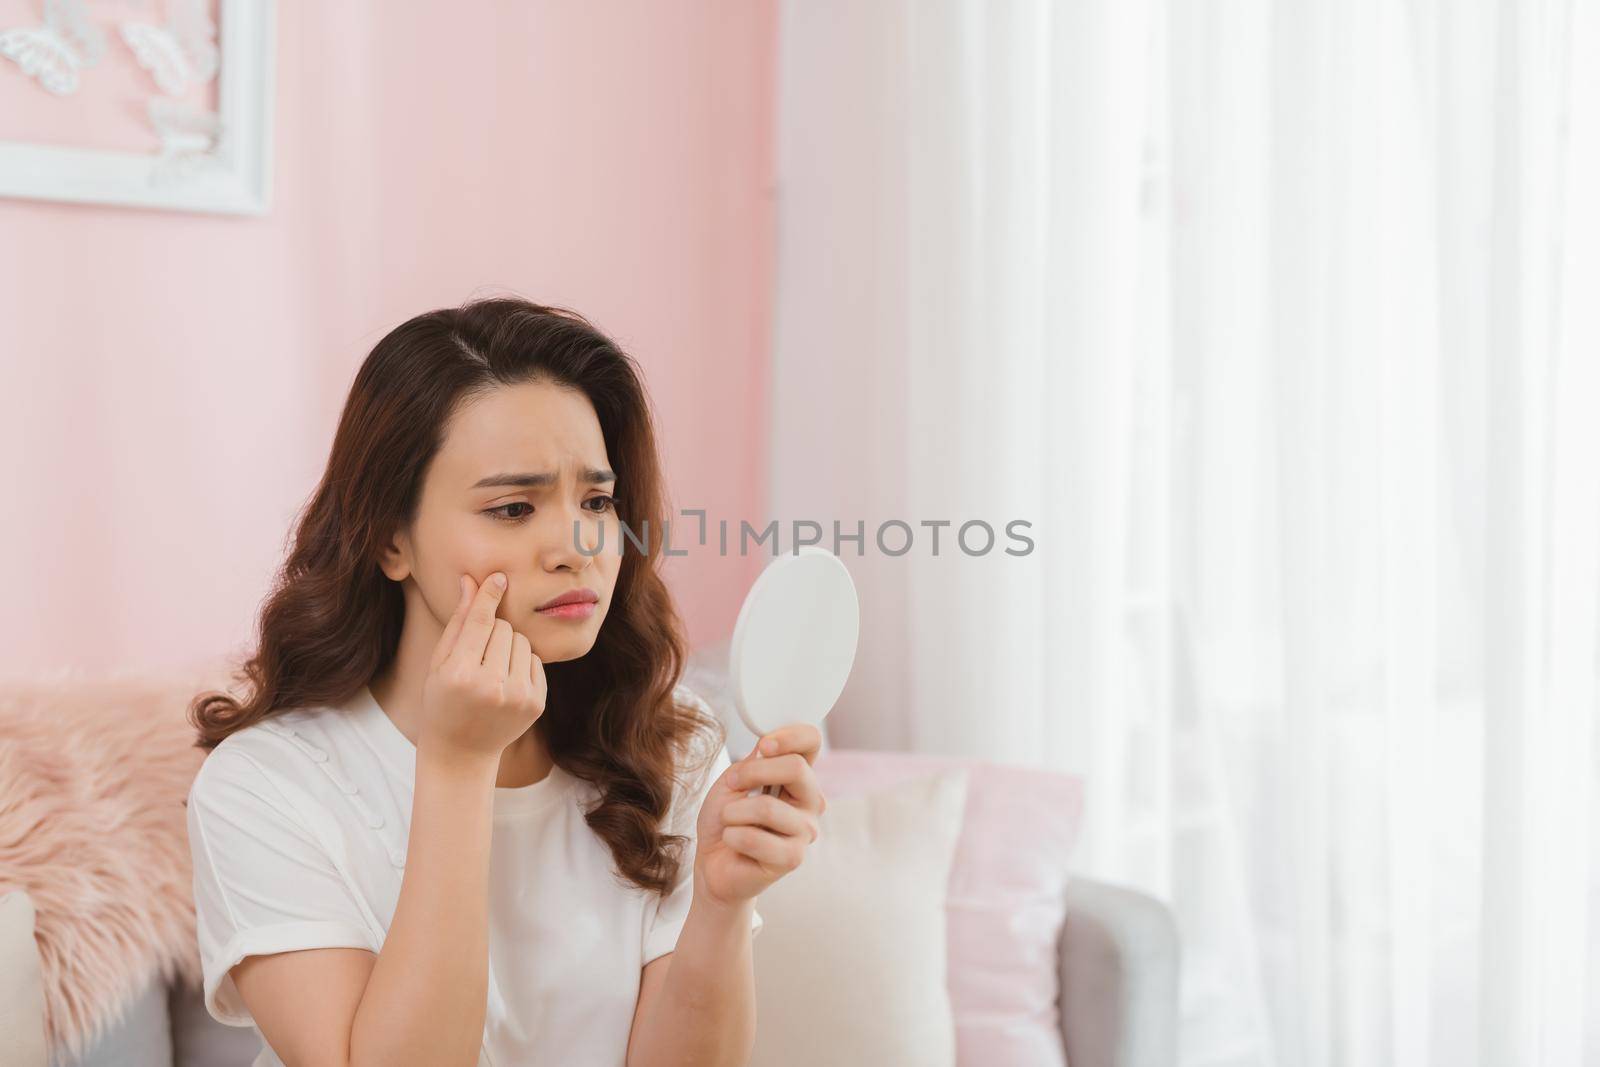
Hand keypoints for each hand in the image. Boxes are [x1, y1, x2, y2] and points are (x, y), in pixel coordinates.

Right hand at [417, 572, 546, 765]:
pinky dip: (521, 664)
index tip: (499, 577)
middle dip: (492, 632)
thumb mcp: (439, 664)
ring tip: (490, 670)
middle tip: (476, 656)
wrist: (462, 752)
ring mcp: (517, 697)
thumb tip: (471, 581)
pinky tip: (505, 683)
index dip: (489, 597)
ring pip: (522, 642)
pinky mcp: (536, 704)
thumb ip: (458, 622)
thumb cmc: (443, 702)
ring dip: (508, 647)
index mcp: (460, 674)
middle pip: (503, 628)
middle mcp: (491, 686)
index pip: (480, 623)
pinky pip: (534, 661)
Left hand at [692, 724, 826, 908]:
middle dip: (752, 773)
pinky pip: (754, 838)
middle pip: (796, 768)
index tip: (763, 745)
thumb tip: (767, 747)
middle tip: (732, 785)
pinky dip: (732, 836)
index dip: (789, 736)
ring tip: (730, 823)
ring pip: (768, 807)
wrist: (713, 863)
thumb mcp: (733, 781)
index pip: (811, 742)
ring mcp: (805, 830)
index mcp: (798, 777)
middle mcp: (810, 801)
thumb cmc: (726, 820)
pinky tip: (734, 842)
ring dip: (733, 813)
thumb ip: (754, 762)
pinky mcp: (793, 858)